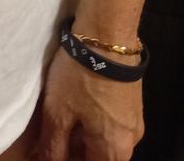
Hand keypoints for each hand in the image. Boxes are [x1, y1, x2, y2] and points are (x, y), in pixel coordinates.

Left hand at [28, 45, 143, 160]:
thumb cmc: (80, 76)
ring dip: (82, 137)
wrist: (107, 34)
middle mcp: (130, 142)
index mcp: (114, 151)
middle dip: (73, 151)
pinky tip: (75, 107)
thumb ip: (52, 144)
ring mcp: (134, 121)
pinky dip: (92, 123)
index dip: (65, 160)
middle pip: (99, 157)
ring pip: (105, 142)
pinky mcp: (132, 103)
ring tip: (60, 120)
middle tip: (52, 136)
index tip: (49, 149)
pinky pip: (111, 125)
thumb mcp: (58, 111)